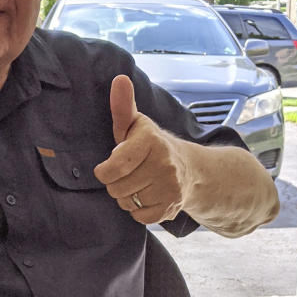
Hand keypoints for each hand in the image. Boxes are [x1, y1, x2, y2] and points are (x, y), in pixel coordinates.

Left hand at [92, 75, 187, 223]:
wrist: (191, 169)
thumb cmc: (152, 146)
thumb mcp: (136, 125)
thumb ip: (122, 107)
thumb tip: (119, 79)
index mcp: (151, 141)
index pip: (115, 166)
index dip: (105, 171)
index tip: (108, 167)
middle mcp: (163, 163)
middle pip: (117, 188)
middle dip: (116, 184)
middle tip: (128, 175)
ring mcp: (170, 187)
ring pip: (127, 203)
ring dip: (127, 198)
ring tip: (139, 184)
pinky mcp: (172, 207)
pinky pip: (140, 217)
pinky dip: (138, 211)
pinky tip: (147, 197)